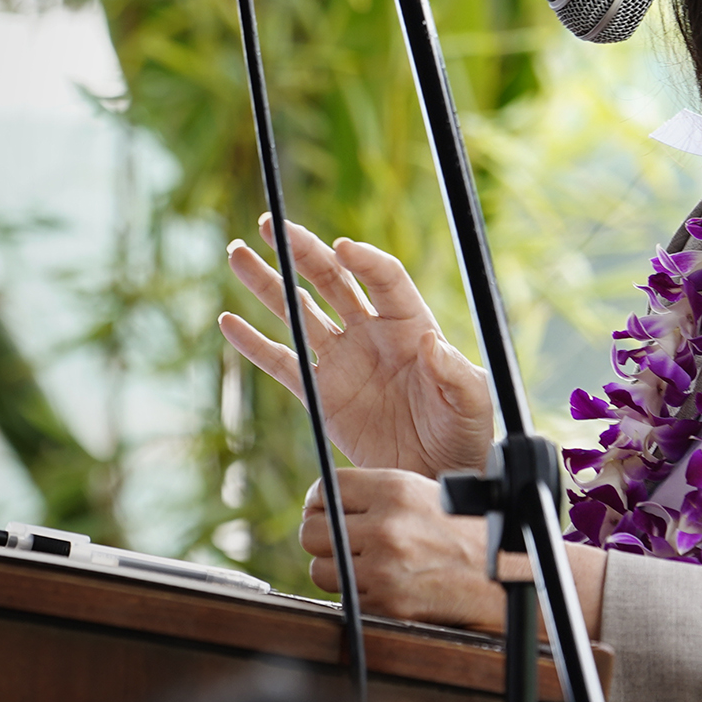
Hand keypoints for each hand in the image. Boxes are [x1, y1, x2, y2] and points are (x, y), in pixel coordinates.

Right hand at [219, 215, 493, 477]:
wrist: (436, 476)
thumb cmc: (463, 433)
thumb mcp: (472, 402)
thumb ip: (454, 372)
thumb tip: (433, 342)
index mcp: (410, 324)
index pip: (383, 278)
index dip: (363, 260)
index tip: (342, 247)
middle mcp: (372, 333)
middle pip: (332, 279)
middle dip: (302, 251)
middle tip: (271, 225)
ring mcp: (343, 361)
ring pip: (299, 312)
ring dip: (268, 284)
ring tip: (238, 254)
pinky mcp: (321, 394)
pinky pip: (282, 363)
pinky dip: (254, 344)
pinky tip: (229, 322)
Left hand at [300, 469, 501, 627]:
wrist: (503, 575)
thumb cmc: (462, 530)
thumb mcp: (421, 493)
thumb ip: (374, 494)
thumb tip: (322, 502)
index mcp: (395, 490)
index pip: (325, 489)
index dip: (320, 502)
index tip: (324, 510)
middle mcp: (387, 526)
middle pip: (312, 532)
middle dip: (323, 538)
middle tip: (341, 541)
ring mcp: (385, 567)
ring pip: (320, 569)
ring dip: (336, 569)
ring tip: (363, 565)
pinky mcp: (388, 603)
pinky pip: (344, 598)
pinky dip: (355, 595)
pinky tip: (380, 585)